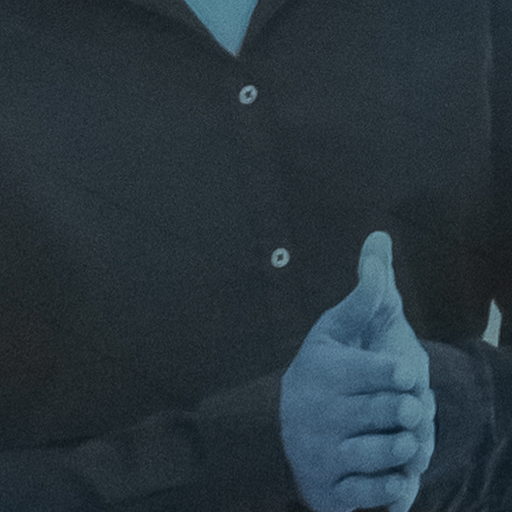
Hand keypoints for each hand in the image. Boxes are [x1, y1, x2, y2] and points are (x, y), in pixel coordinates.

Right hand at [280, 231, 434, 511]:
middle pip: (401, 412)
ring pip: (395, 453)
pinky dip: (396, 484)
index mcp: (324, 370)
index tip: (402, 374)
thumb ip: (366, 288)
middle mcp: (319, 414)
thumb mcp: (338, 328)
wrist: (285, 428)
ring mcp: (324, 456)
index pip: (391, 373)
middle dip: (411, 409)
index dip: (405, 373)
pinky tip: (386, 467)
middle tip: (400, 406)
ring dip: (406, 445)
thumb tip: (380, 235)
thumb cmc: (322, 371)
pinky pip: (384, 495)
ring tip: (395, 434)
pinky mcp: (330, 493)